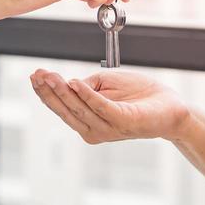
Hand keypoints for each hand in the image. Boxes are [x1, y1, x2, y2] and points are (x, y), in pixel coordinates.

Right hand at [29, 69, 190, 143]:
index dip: (46, 92)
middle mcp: (94, 130)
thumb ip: (86, 86)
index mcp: (88, 121)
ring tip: (51, 76)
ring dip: (63, 91)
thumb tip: (69, 84)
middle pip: (66, 110)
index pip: (61, 107)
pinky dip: (87, 95)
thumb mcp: (106, 84)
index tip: (34, 74)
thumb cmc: (139, 95)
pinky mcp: (124, 122)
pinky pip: (101, 107)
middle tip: (37, 75)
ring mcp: (109, 129)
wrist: (170, 107)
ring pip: (80, 109)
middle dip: (49, 92)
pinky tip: (74, 83)